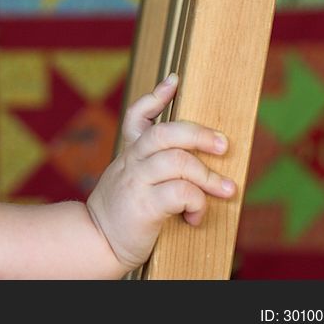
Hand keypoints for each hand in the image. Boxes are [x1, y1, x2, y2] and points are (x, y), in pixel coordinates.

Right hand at [85, 73, 235, 270]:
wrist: (97, 242)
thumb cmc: (123, 213)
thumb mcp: (129, 180)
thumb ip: (151, 164)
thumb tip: (192, 156)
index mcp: (129, 154)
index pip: (138, 116)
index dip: (155, 97)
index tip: (174, 81)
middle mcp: (131, 163)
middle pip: (166, 133)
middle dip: (199, 134)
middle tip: (223, 145)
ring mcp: (136, 183)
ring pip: (178, 162)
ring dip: (208, 176)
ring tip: (226, 189)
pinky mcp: (144, 207)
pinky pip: (180, 193)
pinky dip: (197, 203)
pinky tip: (196, 216)